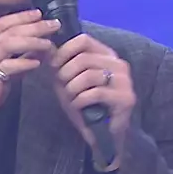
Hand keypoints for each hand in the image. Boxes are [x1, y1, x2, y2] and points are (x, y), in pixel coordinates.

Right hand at [0, 9, 59, 140]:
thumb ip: (14, 62)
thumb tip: (35, 52)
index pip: (0, 24)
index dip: (21, 17)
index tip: (39, 14)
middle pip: (9, 30)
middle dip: (34, 25)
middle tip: (54, 24)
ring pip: (9, 43)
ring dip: (32, 40)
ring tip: (50, 43)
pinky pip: (9, 66)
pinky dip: (25, 62)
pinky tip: (38, 63)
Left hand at [49, 34, 134, 164]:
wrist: (101, 134)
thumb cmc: (83, 105)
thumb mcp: (66, 80)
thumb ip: (59, 63)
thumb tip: (46, 46)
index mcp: (106, 55)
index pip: (83, 39)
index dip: (64, 51)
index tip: (54, 66)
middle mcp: (119, 64)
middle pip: (83, 59)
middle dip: (65, 74)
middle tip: (63, 88)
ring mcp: (125, 81)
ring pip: (88, 75)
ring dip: (72, 89)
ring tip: (71, 98)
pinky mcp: (126, 98)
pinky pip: (95, 93)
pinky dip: (80, 101)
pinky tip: (79, 106)